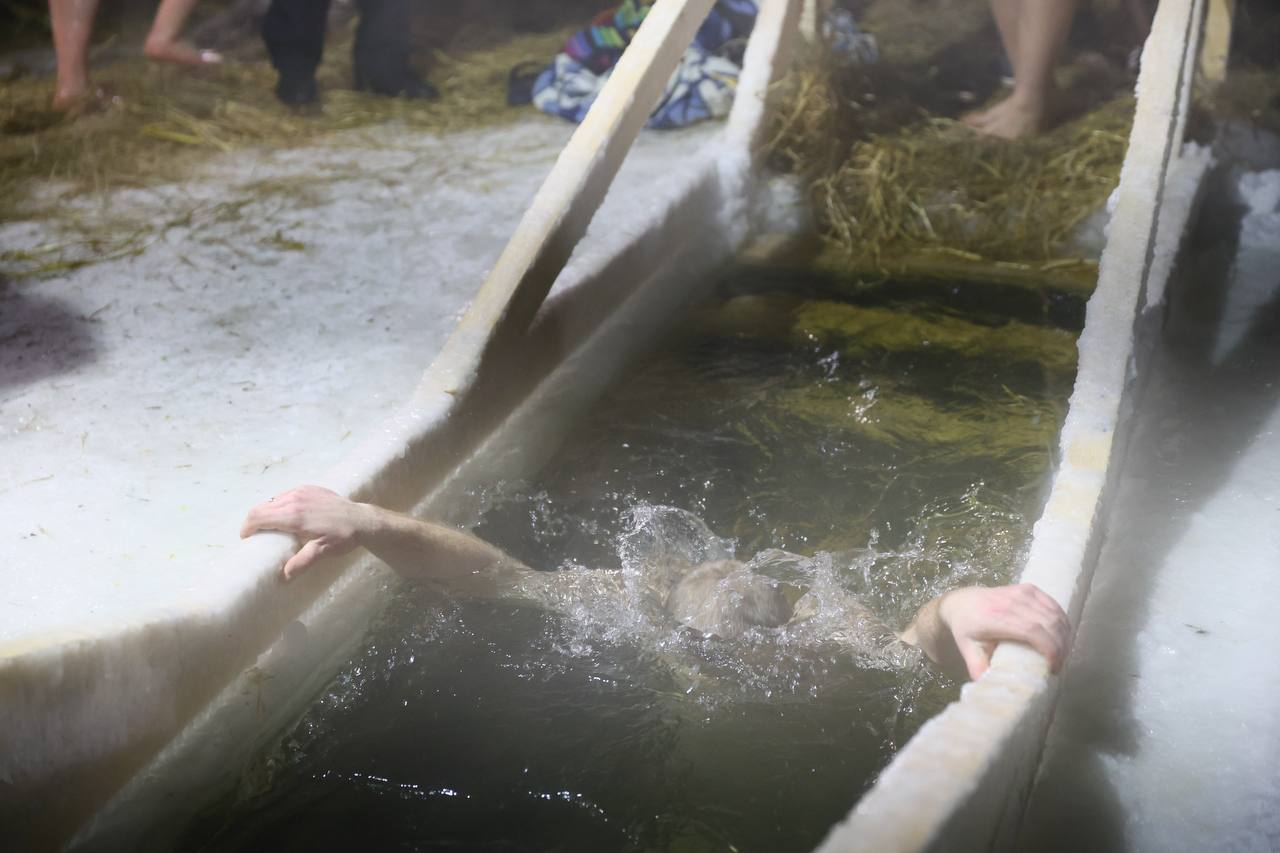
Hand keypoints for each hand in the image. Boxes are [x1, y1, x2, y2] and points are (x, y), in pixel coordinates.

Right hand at [240, 485, 373, 579]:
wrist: (362, 519)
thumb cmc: (343, 536)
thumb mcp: (323, 552)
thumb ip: (302, 563)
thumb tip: (283, 576)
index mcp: (294, 515)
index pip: (258, 516)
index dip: (247, 527)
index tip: (247, 539)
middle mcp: (294, 499)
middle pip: (261, 508)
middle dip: (254, 521)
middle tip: (256, 535)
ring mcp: (301, 491)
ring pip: (272, 500)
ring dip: (267, 512)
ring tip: (271, 527)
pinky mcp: (309, 488)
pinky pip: (285, 495)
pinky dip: (280, 505)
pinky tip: (287, 516)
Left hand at [938, 583, 1070, 679]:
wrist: (962, 602)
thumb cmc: (966, 627)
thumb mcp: (968, 650)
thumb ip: (979, 669)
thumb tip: (992, 688)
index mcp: (996, 616)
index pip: (1033, 631)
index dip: (1050, 649)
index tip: (1053, 667)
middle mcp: (1011, 601)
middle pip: (1049, 624)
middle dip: (1061, 647)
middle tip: (1059, 665)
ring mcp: (1022, 592)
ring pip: (1055, 615)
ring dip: (1064, 636)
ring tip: (1061, 654)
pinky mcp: (1029, 588)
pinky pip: (1054, 606)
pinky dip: (1062, 622)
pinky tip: (1061, 637)